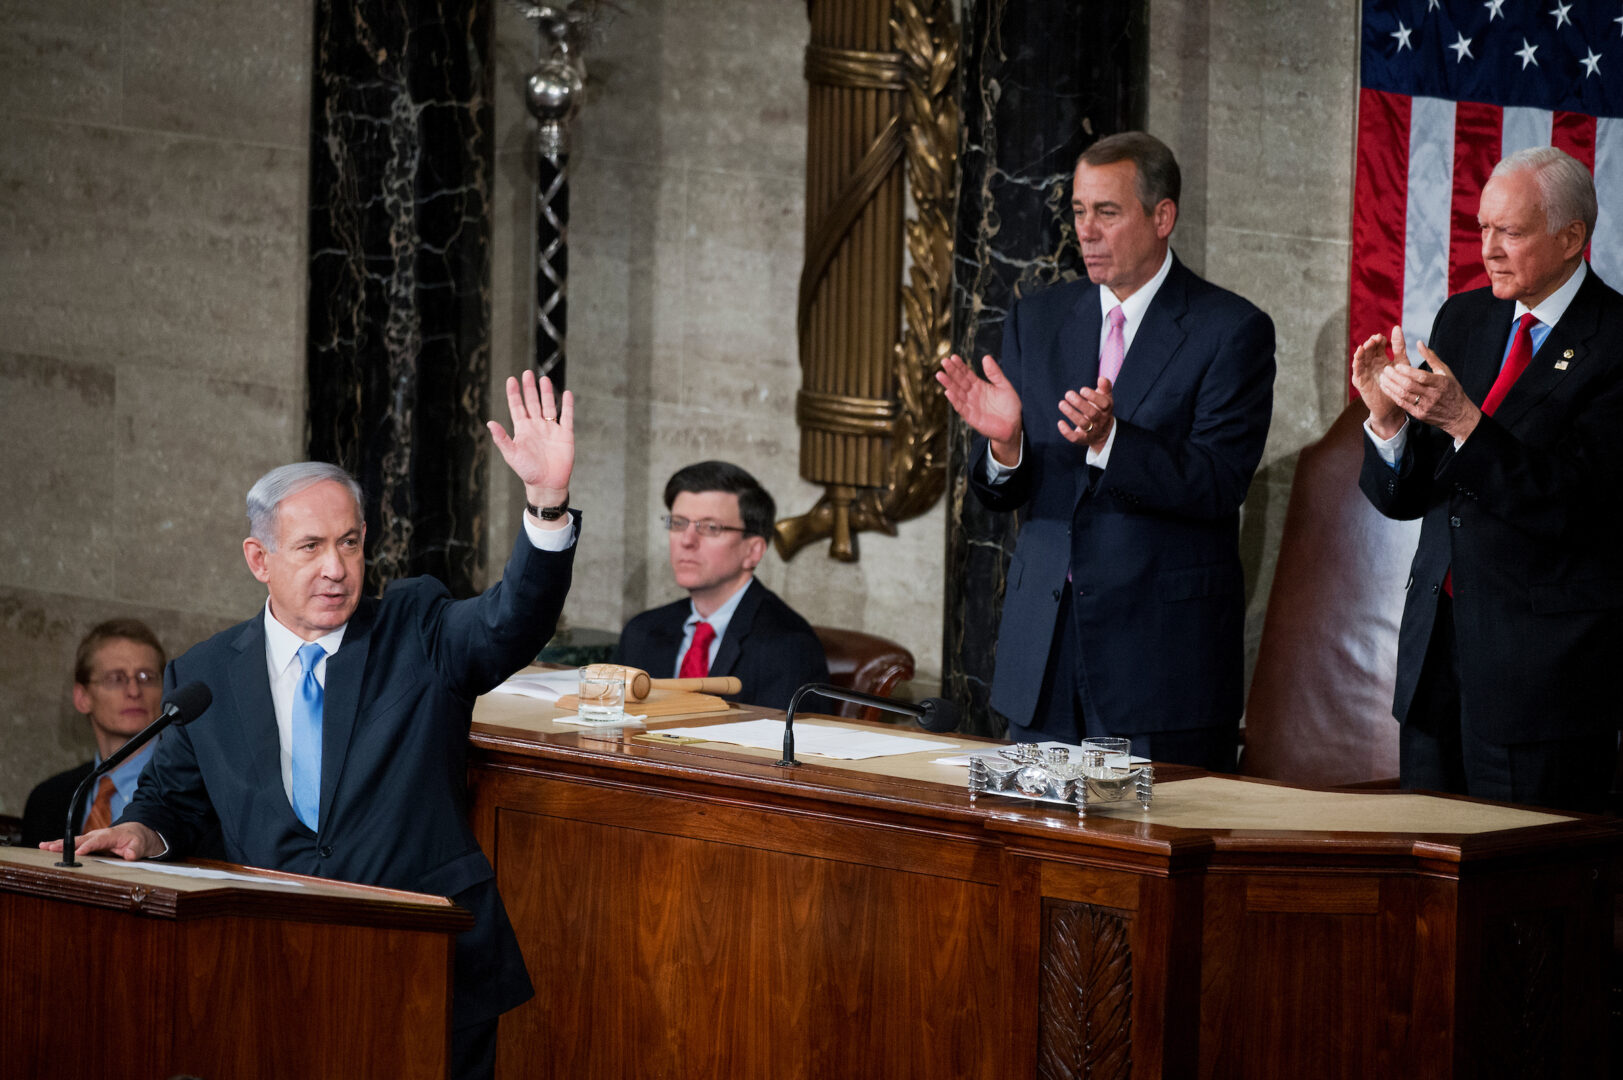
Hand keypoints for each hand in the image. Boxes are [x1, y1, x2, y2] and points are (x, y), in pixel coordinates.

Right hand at [39, 822, 163, 860]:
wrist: (137, 832)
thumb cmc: (138, 839)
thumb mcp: (141, 845)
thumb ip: (135, 850)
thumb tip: (130, 855)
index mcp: (111, 835)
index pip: (98, 841)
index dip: (88, 846)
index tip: (78, 853)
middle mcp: (98, 835)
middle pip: (81, 839)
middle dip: (66, 843)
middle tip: (50, 847)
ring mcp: (91, 838)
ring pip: (73, 841)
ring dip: (58, 844)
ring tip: (43, 847)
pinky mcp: (87, 843)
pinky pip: (73, 844)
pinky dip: (61, 846)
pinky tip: (47, 849)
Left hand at [488, 370, 574, 513]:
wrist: (547, 484)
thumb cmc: (528, 471)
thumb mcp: (511, 454)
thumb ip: (501, 438)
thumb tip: (489, 422)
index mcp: (523, 430)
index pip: (517, 407)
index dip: (514, 393)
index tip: (511, 379)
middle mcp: (536, 426)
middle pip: (533, 403)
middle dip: (530, 388)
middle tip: (527, 373)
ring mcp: (551, 429)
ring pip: (549, 406)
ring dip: (546, 393)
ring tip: (543, 379)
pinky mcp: (565, 435)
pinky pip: (566, 417)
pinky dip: (567, 405)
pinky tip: (566, 393)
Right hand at [936, 353, 1023, 464]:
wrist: (1013, 426)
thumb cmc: (1010, 406)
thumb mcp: (1004, 385)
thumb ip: (994, 373)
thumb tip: (986, 357)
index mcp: (979, 385)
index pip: (966, 373)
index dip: (960, 365)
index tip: (953, 356)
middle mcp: (972, 394)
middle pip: (959, 381)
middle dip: (952, 372)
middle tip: (944, 362)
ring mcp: (970, 405)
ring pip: (957, 393)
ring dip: (948, 384)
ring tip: (940, 375)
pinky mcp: (971, 417)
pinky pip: (961, 407)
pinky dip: (954, 400)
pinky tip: (948, 392)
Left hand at [1058, 377, 1113, 451]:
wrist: (1104, 432)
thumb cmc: (1101, 409)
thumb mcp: (1105, 397)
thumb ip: (1105, 387)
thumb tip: (1101, 378)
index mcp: (1106, 409)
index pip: (1104, 403)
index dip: (1093, 396)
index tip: (1082, 389)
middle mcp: (1101, 420)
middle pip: (1092, 413)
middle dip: (1080, 403)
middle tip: (1068, 393)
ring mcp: (1092, 431)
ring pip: (1083, 424)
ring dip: (1071, 413)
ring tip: (1061, 403)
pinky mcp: (1083, 439)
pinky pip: (1075, 438)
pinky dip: (1067, 432)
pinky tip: (1060, 422)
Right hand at [1352, 327, 1406, 438]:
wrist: (1392, 407)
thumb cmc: (1398, 385)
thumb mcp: (1401, 364)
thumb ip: (1399, 347)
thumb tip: (1397, 327)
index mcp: (1381, 359)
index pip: (1378, 345)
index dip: (1379, 340)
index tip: (1384, 337)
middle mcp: (1371, 364)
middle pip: (1368, 349)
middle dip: (1371, 343)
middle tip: (1376, 338)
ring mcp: (1364, 371)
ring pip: (1361, 357)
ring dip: (1363, 350)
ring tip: (1368, 344)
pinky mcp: (1360, 380)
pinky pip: (1357, 369)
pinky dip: (1357, 361)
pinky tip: (1359, 353)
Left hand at [1377, 340, 1480, 442]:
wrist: (1458, 414)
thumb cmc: (1451, 389)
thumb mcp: (1445, 371)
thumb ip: (1431, 357)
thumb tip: (1418, 342)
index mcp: (1441, 383)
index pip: (1421, 377)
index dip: (1407, 371)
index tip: (1396, 365)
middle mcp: (1433, 395)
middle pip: (1410, 386)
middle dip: (1395, 377)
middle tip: (1385, 370)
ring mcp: (1426, 406)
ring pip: (1404, 395)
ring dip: (1391, 386)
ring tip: (1382, 378)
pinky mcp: (1419, 414)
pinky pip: (1402, 404)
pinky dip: (1392, 395)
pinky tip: (1386, 388)